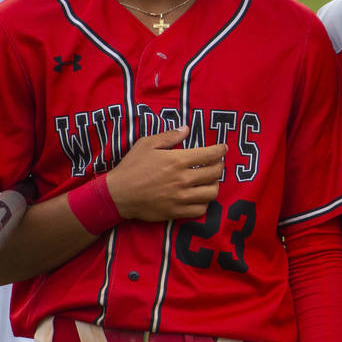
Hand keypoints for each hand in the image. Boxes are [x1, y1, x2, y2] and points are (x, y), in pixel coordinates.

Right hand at [107, 127, 226, 220]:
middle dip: (220, 166)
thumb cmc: (131, 167)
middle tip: (217, 164)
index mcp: (177, 160)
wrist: (118, 194)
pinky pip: (200, 210)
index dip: (221, 150)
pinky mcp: (176, 212)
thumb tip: (186, 129)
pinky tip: (200, 197)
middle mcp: (183, 179)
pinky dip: (204, 203)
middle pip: (215, 173)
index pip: (209, 155)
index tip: (223, 148)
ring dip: (214, 185)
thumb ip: (169, 136)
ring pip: (211, 193)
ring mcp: (181, 197)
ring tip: (209, 181)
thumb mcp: (146, 144)